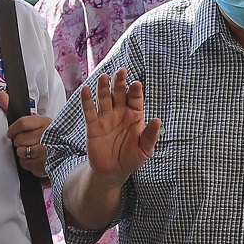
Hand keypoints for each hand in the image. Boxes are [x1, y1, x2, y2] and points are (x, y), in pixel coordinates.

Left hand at [0, 91, 50, 176]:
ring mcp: (47, 152)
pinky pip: (26, 165)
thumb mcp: (39, 121)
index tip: (11, 133)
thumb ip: (17, 110)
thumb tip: (1, 96)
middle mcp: (47, 136)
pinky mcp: (46, 165)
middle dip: (20, 142)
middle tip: (29, 142)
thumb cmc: (53, 136)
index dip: (13, 129)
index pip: (22, 123)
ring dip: (24, 153)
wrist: (71, 151)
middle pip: (19, 140)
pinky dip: (28, 163)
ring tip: (33, 150)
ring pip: (21, 153)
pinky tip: (36, 159)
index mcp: (46, 123)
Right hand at [81, 68, 160, 185]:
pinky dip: (87, 101)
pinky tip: (86, 91)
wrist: (113, 172)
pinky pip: (89, 112)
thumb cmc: (132, 158)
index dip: (135, 91)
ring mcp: (106, 118)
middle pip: (119, 93)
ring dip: (103, 88)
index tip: (136, 84)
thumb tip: (158, 120)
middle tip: (121, 71)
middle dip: (120, 83)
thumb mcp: (145, 149)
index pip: (135, 99)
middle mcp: (120, 112)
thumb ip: (151, 135)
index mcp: (135, 115)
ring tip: (103, 77)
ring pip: (104, 99)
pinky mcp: (93, 126)